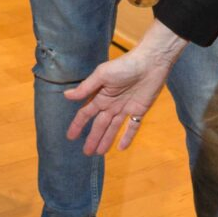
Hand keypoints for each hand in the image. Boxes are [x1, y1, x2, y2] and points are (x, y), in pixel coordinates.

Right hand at [64, 23, 187, 155]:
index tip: (70, 137)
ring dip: (106, 140)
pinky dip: (127, 137)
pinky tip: (122, 148)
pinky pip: (132, 127)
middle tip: (86, 153)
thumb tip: (66, 96)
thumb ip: (86, 88)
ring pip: (113, 129)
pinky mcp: (139, 111)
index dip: (78, 125)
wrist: (151, 63)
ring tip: (99, 153)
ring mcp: (125, 108)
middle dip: (92, 138)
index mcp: (101, 96)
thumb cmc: (125, 66)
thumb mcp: (102, 75)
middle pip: (100, 125)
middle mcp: (111, 104)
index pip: (86, 114)